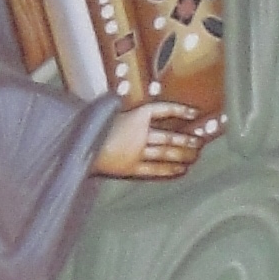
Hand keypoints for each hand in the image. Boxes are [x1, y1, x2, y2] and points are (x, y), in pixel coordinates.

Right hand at [91, 95, 208, 180]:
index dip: (180, 110)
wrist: (78, 147)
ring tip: (195, 156)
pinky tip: (180, 170)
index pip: (163, 110)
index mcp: (134, 115)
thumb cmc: (90, 127)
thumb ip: (124, 112)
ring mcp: (137, 151)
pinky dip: (169, 170)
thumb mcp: (107, 111)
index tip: (194, 112)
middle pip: (169, 136)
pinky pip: (155, 169)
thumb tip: (137, 111)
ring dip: (182, 154)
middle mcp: (140, 133)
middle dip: (187, 139)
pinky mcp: (132, 167)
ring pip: (166, 152)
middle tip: (200, 141)